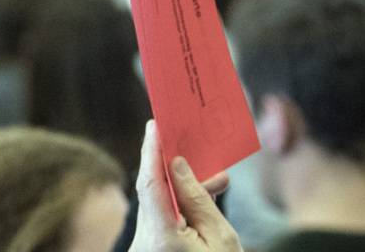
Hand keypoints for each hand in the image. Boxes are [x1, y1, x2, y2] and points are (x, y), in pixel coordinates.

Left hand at [130, 121, 239, 251]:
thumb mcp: (221, 236)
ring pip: (157, 205)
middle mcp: (144, 242)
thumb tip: (177, 164)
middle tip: (188, 140)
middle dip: (173, 166)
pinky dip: (178, 207)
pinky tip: (202, 200)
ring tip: (214, 180)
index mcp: (162, 238)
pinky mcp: (149, 249)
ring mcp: (143, 247)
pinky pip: (160, 220)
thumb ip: (197, 198)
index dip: (152, 151)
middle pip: (153, 192)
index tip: (155, 125)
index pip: (151, 183)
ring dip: (181, 189)